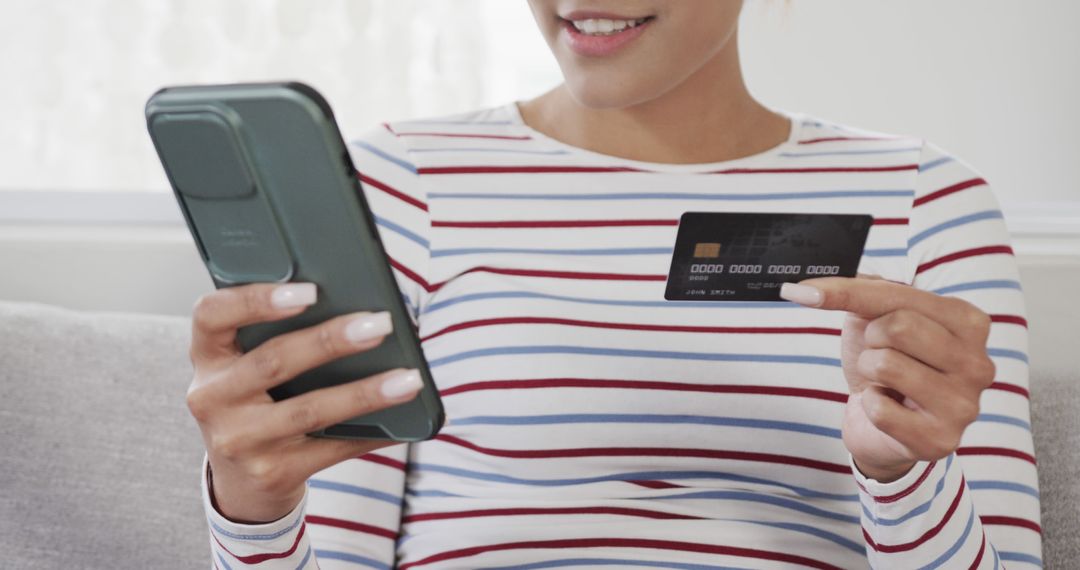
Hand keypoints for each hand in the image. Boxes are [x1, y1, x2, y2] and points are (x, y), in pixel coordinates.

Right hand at [186, 282, 423, 522]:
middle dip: (331, 341)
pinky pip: (331, 449)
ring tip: (408, 378)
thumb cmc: (258, 397)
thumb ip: (276, 332)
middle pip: (273, 362)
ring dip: (365, 393)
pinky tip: (403, 419)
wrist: (242, 477)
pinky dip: (372, 432)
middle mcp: (212, 398)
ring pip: (309, 410)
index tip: (308, 291)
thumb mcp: (247, 364)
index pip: (212, 315)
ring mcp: (239, 441)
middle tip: (379, 325)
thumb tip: (355, 306)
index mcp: (207, 356)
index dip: (255, 299)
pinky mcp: (271, 473)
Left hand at [780, 276, 994, 482]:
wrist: (881, 425)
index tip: (805, 291)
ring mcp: (964, 405)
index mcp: (969, 322)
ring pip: (886, 365)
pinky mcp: (940, 440)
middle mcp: (978, 363)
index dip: (845, 292)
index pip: (898, 294)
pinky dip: (869, 406)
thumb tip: (802, 288)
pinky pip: (879, 409)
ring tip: (884, 382)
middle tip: (879, 355)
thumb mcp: (873, 318)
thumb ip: (855, 293)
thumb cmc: (885, 364)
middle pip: (897, 326)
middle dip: (870, 341)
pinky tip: (887, 409)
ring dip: (869, 372)